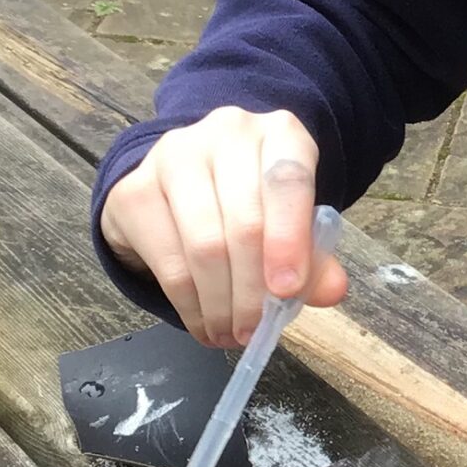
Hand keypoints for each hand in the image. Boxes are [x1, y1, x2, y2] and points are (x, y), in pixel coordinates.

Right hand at [100, 107, 349, 347]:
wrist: (186, 179)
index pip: (288, 181)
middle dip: (253, 292)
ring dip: (221, 305)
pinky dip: (190, 305)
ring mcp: (174, 156)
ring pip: (204, 247)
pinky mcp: (135, 189)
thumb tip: (332, 291)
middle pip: (244, 224)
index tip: (287, 292)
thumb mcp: (293, 221)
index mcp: (280, 134)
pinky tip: (204, 324)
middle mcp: (225, 132)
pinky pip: (168, 261)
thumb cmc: (252, 201)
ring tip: (231, 334)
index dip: (289, 240)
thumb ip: (316, 256)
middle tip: (255, 331)